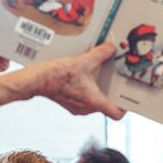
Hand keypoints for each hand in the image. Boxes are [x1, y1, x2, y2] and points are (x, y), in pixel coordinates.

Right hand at [0, 42, 124, 119]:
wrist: (35, 81)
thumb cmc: (58, 75)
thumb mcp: (83, 61)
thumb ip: (100, 54)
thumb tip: (111, 47)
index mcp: (94, 102)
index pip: (117, 114)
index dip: (125, 107)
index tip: (126, 97)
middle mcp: (87, 109)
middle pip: (106, 105)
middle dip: (111, 92)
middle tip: (115, 79)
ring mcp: (77, 108)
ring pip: (94, 102)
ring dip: (98, 90)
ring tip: (100, 75)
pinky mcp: (69, 103)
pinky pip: (84, 99)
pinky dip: (87, 89)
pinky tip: (84, 76)